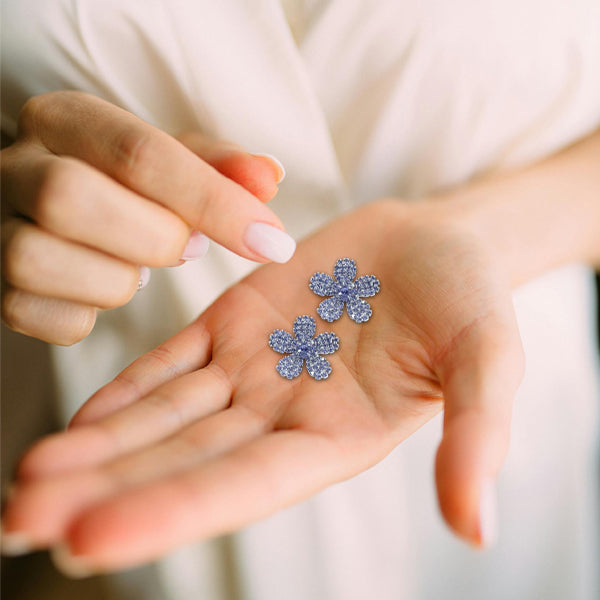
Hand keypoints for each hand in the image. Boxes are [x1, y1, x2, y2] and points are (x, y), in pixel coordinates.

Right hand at [1, 91, 290, 343]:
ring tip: (138, 268)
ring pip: (39, 260)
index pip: (140, 153)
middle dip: (152, 238)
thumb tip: (270, 176)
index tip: (272, 241)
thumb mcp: (173, 161)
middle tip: (189, 248)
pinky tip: (101, 292)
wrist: (57, 206)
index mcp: (67, 120)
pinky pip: (36, 316)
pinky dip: (85, 316)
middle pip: (69, 197)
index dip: (214, 202)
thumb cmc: (127, 185)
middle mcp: (16, 166)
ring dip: (115, 280)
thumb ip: (220, 167)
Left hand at [1, 200, 523, 572]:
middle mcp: (283, 416)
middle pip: (182, 461)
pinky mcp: (236, 322)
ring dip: (97, 446)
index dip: (170, 511)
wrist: (436, 241)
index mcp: (336, 437)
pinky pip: (172, 362)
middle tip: (19, 519)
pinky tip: (77, 418)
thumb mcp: (487, 358)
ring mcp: (253, 370)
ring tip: (26, 478)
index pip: (243, 484)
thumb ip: (476, 434)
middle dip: (103, 491)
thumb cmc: (470, 298)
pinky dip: (125, 390)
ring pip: (164, 417)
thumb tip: (476, 528)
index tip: (88, 537)